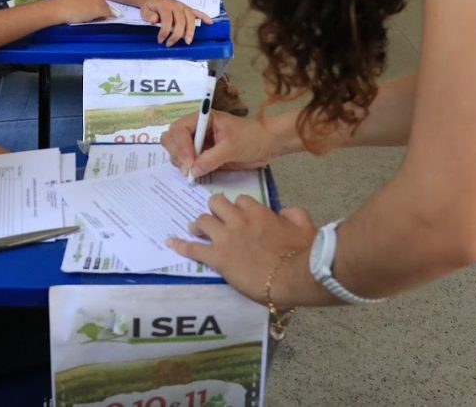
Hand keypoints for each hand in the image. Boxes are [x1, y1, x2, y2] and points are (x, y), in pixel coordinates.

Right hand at [50, 0, 112, 23]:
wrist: (57, 9)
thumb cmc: (61, 3)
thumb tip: (90, 4)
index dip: (93, 2)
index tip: (89, 7)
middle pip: (103, 0)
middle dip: (97, 7)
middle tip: (86, 13)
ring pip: (105, 8)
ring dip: (98, 13)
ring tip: (86, 16)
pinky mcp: (99, 8)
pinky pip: (107, 14)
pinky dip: (101, 18)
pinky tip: (90, 19)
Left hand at [140, 0, 209, 45]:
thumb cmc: (150, 7)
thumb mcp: (144, 10)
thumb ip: (149, 15)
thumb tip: (154, 20)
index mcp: (165, 5)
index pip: (167, 20)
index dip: (164, 31)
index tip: (161, 41)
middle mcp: (176, 5)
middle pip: (180, 21)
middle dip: (176, 35)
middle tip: (170, 44)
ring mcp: (183, 7)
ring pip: (190, 19)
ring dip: (190, 30)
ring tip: (188, 41)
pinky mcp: (188, 9)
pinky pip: (197, 12)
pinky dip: (204, 17)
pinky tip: (210, 23)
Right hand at [161, 110, 279, 177]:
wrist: (268, 145)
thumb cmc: (252, 138)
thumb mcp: (231, 147)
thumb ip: (211, 159)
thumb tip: (193, 171)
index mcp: (203, 118)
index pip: (179, 129)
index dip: (181, 146)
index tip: (190, 163)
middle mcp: (197, 129)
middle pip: (172, 138)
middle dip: (176, 154)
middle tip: (188, 170)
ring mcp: (199, 142)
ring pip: (176, 151)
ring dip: (180, 162)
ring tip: (192, 174)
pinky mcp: (203, 155)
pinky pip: (188, 162)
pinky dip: (187, 169)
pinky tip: (194, 176)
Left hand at [168, 198, 315, 303]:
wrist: (294, 276)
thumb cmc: (302, 253)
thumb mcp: (304, 226)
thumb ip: (294, 214)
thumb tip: (284, 212)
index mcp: (259, 213)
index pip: (242, 200)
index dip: (238, 207)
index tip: (238, 214)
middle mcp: (239, 221)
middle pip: (217, 203)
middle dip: (214, 208)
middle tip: (214, 218)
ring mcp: (226, 238)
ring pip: (202, 220)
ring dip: (198, 224)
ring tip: (194, 228)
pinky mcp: (217, 257)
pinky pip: (193, 248)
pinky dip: (181, 245)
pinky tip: (171, 243)